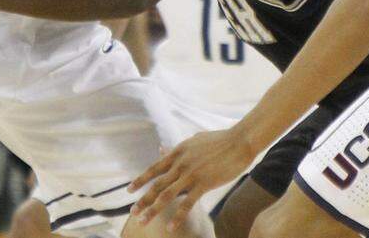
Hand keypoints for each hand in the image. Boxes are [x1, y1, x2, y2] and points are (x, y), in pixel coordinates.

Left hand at [128, 127, 255, 230]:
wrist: (239, 141)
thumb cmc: (220, 140)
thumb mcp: (195, 141)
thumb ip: (178, 148)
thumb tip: (165, 149)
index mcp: (178, 153)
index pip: (154, 169)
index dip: (141, 180)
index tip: (129, 190)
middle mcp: (180, 164)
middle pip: (157, 185)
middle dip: (143, 200)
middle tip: (132, 213)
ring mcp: (191, 174)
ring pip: (167, 196)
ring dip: (153, 210)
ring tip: (142, 222)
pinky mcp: (204, 183)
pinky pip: (187, 204)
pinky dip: (177, 216)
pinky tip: (170, 227)